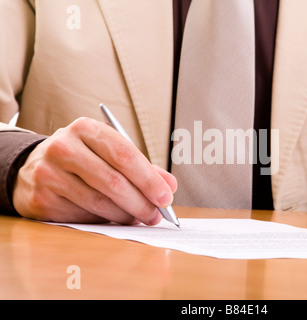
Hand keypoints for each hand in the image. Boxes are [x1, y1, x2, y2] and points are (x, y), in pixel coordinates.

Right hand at [13, 117, 176, 224]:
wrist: (34, 167)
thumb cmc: (84, 158)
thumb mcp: (109, 152)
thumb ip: (141, 167)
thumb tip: (169, 186)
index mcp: (85, 129)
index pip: (124, 155)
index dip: (149, 179)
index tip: (166, 197)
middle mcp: (63, 147)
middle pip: (113, 181)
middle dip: (141, 202)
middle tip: (157, 215)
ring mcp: (48, 174)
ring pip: (99, 203)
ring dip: (126, 215)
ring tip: (140, 218)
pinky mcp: (42, 200)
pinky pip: (83, 216)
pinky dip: (105, 221)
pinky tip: (114, 218)